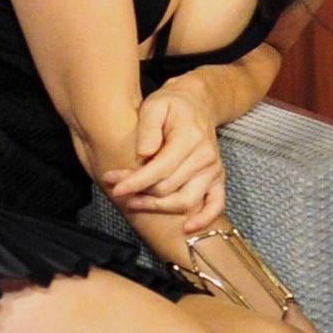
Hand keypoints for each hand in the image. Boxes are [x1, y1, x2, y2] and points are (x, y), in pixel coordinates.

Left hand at [101, 84, 224, 233]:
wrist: (197, 103)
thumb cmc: (172, 105)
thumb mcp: (155, 105)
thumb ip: (148, 128)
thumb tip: (144, 154)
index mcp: (189, 138)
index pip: (159, 169)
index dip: (136, 181)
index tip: (115, 186)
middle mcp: (205, 157)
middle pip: (168, 187)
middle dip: (139, 192)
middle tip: (116, 190)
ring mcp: (213, 169)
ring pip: (185, 200)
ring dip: (158, 208)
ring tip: (134, 204)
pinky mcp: (217, 178)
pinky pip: (216, 204)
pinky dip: (204, 218)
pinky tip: (187, 228)